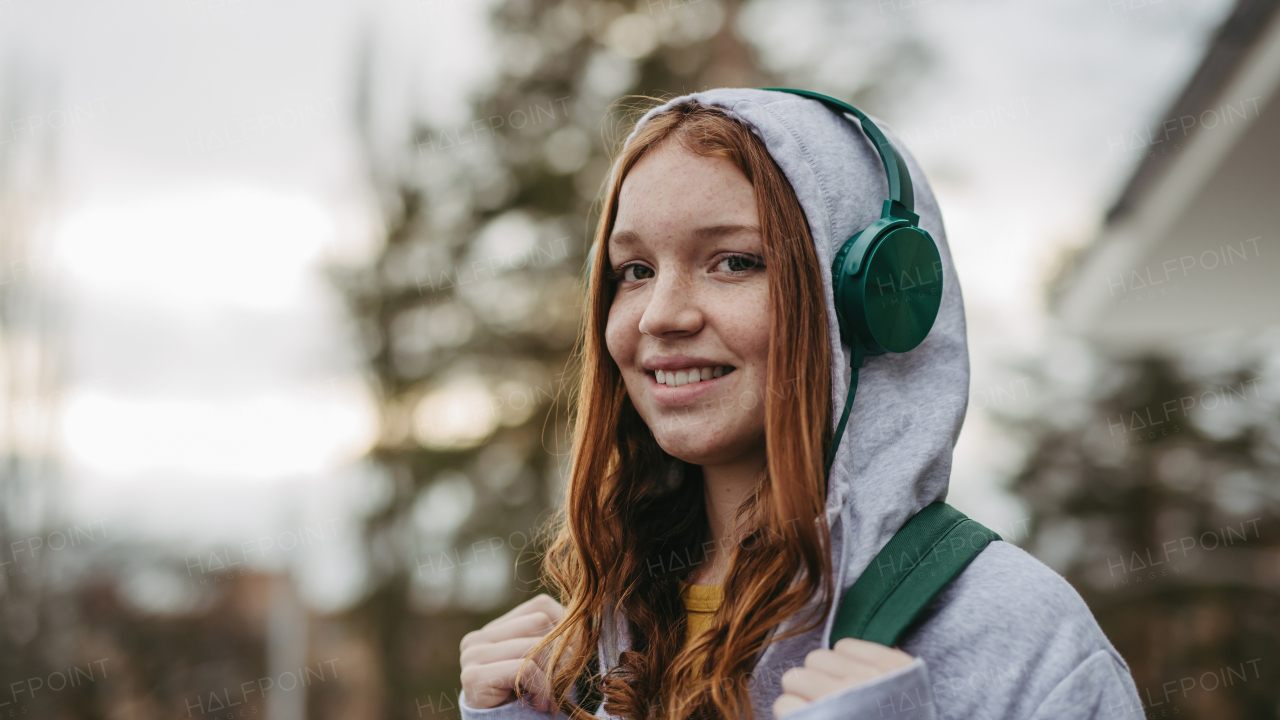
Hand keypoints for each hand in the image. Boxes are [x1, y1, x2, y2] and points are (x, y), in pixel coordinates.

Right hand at [460, 593, 565, 711]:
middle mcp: (478, 637)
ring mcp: (472, 655)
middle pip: (540, 622)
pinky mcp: (474, 676)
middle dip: (559, 654)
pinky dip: (542, 688)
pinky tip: (540, 704)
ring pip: (534, 646)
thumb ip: (554, 638)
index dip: (564, 628)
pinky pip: (526, 669)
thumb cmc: (527, 699)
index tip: (570, 659)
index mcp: (495, 629)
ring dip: (551, 677)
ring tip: (549, 698)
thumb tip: (581, 616)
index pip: (540, 605)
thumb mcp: (543, 663)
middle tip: (561, 682)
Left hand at [772, 639, 912, 718]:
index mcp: (891, 672)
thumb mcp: (911, 697)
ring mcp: (838, 702)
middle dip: (814, 681)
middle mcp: (864, 681)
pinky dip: (790, 715)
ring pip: (793, 678)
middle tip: (825, 705)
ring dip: (798, 697)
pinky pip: (785, 705)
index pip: (843, 647)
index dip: (838, 669)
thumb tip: (849, 654)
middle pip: (813, 661)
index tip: (845, 688)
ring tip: (813, 717)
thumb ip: (887, 672)